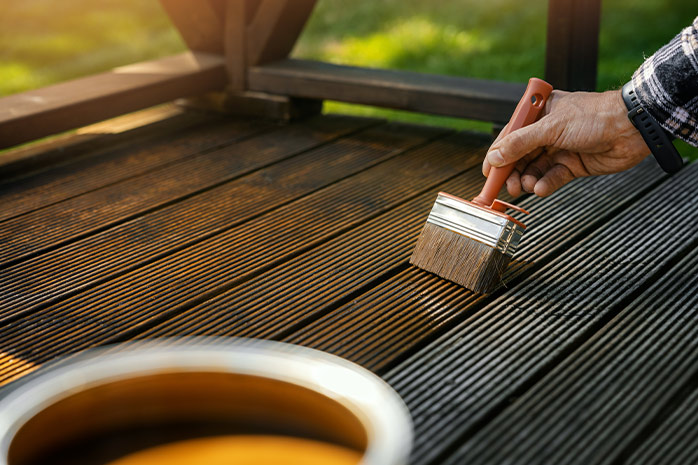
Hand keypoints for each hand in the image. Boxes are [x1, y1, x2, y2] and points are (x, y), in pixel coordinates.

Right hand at [483, 89, 650, 196]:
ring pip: (534, 169)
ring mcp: (559, 149)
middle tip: (506, 187)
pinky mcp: (572, 165)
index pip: (509, 137)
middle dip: (511, 172)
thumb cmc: (594, 116)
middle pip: (519, 156)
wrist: (632, 128)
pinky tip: (541, 188)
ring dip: (527, 179)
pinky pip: (551, 177)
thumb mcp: (551, 127)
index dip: (497, 156)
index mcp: (538, 114)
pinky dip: (544, 184)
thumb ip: (520, 143)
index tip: (488, 174)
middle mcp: (546, 132)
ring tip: (526, 186)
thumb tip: (495, 156)